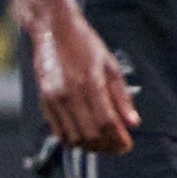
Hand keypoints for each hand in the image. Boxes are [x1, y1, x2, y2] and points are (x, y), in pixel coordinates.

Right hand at [33, 0, 138, 153]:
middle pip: (90, 133)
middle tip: (118, 147)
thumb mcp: (111, 66)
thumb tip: (133, 123)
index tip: (127, 146)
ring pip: (72, 136)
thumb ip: (122, 96)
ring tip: (103, 146)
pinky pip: (57, 130)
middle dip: (106, 146)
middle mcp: (70, 93)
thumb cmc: (86, 45)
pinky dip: (72, 139)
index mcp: (91, 82)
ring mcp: (54, 98)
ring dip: (90, 146)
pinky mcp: (43, 100)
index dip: (118, 139)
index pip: (107, 122)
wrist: (53, 30)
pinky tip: (85, 138)